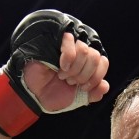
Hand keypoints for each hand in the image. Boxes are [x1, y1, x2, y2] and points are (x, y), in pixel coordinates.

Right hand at [0, 10, 109, 135]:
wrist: (33, 94)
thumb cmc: (53, 93)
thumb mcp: (77, 98)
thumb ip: (93, 94)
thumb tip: (105, 86)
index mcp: (87, 65)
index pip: (103, 61)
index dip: (96, 77)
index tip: (83, 88)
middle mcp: (79, 52)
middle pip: (95, 56)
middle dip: (85, 75)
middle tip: (71, 82)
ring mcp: (68, 45)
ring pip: (85, 50)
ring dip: (75, 69)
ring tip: (64, 76)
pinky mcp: (56, 40)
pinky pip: (70, 42)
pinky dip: (68, 58)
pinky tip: (60, 67)